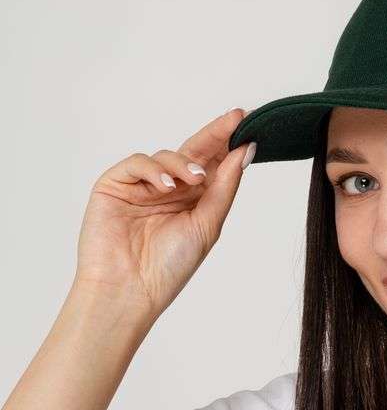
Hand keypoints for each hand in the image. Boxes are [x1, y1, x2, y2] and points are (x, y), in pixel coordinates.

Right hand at [74, 107, 254, 319]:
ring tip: (194, 181)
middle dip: (214, 134)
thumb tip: (245, 151)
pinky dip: (154, 169)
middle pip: (192, 151)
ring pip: (166, 156)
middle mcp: (169, 190)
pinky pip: (137, 163)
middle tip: (235, 119)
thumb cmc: (169, 266)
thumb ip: (225, 186)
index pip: (212, 163)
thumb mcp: (208, 223)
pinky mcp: (115, 185)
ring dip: (183, 163)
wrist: (129, 290)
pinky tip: (166, 187)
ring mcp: (141, 186)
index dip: (228, 143)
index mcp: (193, 200)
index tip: (248, 122)